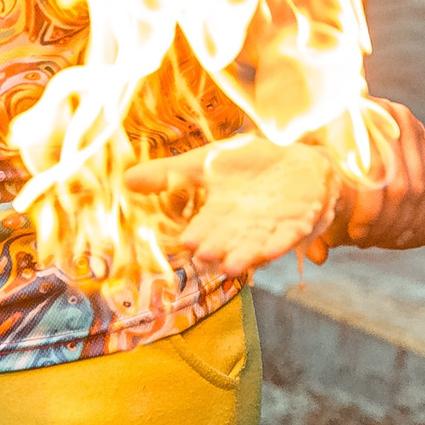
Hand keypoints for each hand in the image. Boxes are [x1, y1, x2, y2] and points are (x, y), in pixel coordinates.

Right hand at [126, 135, 343, 280]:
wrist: (298, 159)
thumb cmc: (248, 166)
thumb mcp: (206, 163)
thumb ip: (170, 174)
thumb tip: (125, 179)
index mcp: (220, 215)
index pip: (206, 228)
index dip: (199, 235)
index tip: (187, 243)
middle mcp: (245, 227)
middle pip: (230, 242)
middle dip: (219, 249)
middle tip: (207, 257)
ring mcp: (273, 225)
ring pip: (257, 245)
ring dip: (246, 255)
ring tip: (233, 266)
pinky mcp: (300, 219)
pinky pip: (290, 234)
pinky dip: (282, 241)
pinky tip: (273, 249)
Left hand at [313, 101, 424, 255]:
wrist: (340, 115)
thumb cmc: (312, 152)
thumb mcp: (306, 175)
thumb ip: (313, 213)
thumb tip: (320, 255)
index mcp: (344, 115)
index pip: (369, 174)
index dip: (366, 212)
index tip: (354, 236)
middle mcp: (377, 111)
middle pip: (394, 182)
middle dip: (383, 221)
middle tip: (364, 241)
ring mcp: (401, 119)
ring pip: (414, 184)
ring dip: (400, 221)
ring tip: (381, 239)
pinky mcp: (417, 130)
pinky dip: (418, 211)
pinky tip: (403, 232)